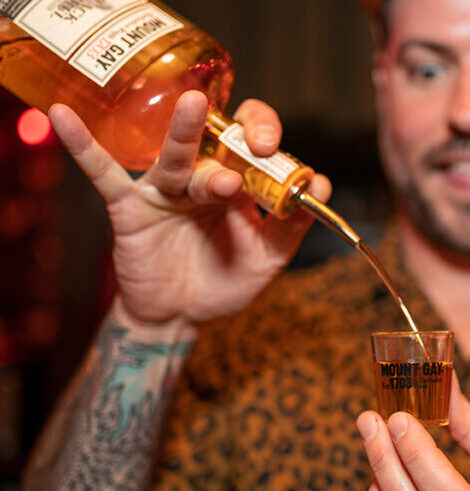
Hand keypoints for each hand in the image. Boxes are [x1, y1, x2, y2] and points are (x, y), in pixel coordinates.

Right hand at [49, 90, 329, 326]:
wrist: (181, 317)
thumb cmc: (224, 282)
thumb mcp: (267, 258)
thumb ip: (291, 225)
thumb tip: (320, 185)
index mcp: (238, 183)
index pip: (252, 143)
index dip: (266, 137)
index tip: (276, 152)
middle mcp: (202, 177)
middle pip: (217, 140)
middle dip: (236, 134)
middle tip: (255, 141)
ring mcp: (165, 190)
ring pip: (176, 157)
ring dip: (186, 134)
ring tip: (195, 109)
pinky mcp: (131, 207)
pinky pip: (104, 174)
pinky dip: (85, 147)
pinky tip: (63, 117)